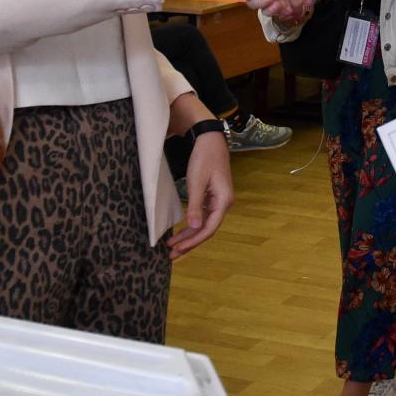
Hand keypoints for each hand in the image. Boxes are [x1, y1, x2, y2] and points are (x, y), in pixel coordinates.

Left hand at [167, 131, 232, 258]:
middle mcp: (223, 204)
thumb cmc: (204, 158)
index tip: (178, 250)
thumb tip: (194, 228)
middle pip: (206, 230)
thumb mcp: (197, 182)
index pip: (209, 228)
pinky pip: (202, 216)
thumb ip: (195, 206)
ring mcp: (218, 201)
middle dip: (189, 243)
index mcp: (223, 201)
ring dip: (189, 235)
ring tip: (173, 247)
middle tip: (172, 255)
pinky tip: (181, 231)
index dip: (193, 241)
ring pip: (203, 224)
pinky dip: (191, 225)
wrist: (210, 140)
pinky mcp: (212, 197)